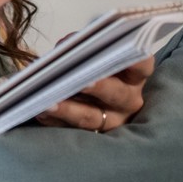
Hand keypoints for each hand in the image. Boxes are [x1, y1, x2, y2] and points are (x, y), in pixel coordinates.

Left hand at [37, 56, 154, 132]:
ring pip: (90, 117)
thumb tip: (65, 46)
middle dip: (98, 87)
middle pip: (116, 94)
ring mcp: (110, 121)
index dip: (135, 60)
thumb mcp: (98, 53)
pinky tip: (40, 113)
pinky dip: (54, 120)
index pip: (142, 66)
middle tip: (83, 82)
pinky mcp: (90, 135)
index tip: (122, 52)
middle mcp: (127, 101)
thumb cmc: (97, 66)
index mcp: (134, 77)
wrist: (95, 95)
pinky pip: (70, 130)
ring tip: (48, 103)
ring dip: (68, 110)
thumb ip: (86, 46)